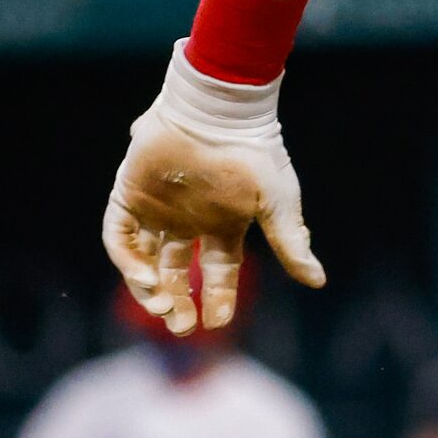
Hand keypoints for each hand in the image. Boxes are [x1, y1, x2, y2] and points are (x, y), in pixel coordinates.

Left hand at [102, 46, 325, 333]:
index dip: (218, 298)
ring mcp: (156, 209)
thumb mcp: (277, 203)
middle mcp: (188, 220)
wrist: (218, 112)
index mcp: (222, 223)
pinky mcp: (130, 194)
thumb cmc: (254, 156)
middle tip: (181, 325)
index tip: (217, 320)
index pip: (216, 272)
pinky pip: (118, 235)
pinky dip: (126, 259)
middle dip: (177, 302)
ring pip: (143, 259)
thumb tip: (318, 280)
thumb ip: (291, 242)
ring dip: (148, 287)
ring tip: (161, 302)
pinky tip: (143, 275)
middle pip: (175, 272)